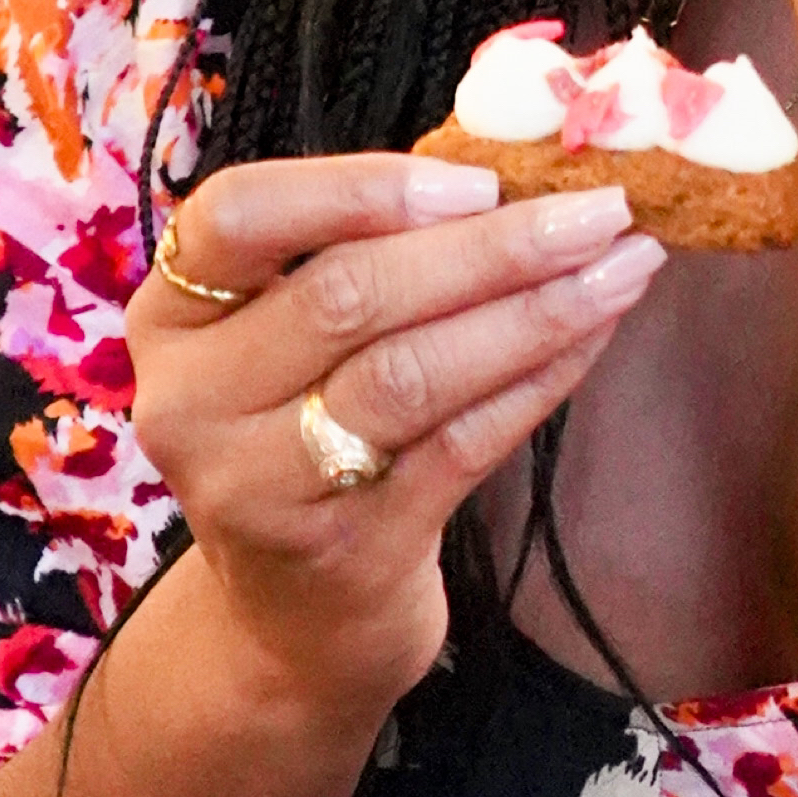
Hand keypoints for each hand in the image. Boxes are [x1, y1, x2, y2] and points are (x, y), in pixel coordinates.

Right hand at [127, 154, 662, 718]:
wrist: (293, 627)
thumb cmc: (305, 442)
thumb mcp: (288, 345)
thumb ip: (359, 253)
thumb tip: (514, 169)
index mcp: (171, 319)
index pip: (238, 216)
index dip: (362, 188)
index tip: (479, 178)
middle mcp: (193, 401)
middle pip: (347, 294)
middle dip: (491, 246)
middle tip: (601, 211)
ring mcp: (261, 486)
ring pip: (411, 373)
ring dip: (533, 311)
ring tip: (626, 267)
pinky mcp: (346, 550)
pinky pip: (459, 446)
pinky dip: (535, 382)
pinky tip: (594, 338)